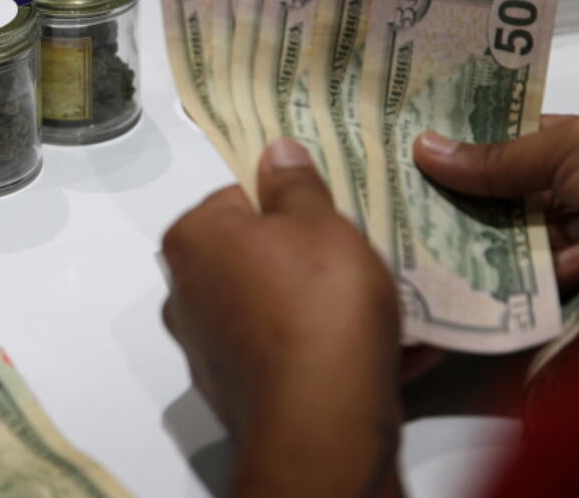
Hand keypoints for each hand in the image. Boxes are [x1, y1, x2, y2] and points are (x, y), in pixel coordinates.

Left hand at [162, 139, 402, 497]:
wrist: (321, 424)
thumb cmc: (316, 305)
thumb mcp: (319, 222)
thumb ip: (295, 184)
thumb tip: (276, 153)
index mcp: (192, 240)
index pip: (237, 195)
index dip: (288, 198)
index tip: (331, 207)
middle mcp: (187, 292)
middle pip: (256, 254)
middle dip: (311, 254)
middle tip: (362, 253)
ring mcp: (211, 347)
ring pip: (279, 307)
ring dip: (329, 304)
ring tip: (387, 302)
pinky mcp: (242, 392)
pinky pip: (294, 354)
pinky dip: (333, 348)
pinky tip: (391, 347)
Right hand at [414, 115, 578, 291]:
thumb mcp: (573, 148)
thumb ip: (497, 156)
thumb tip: (422, 147)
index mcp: (572, 153)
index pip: (499, 147)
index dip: (455, 146)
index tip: (400, 147)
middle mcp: (566, 199)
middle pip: (492, 202)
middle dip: (451, 201)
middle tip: (391, 198)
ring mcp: (569, 249)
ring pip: (502, 249)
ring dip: (483, 246)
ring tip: (444, 236)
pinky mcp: (574, 298)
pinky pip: (528, 293)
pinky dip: (517, 287)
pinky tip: (513, 274)